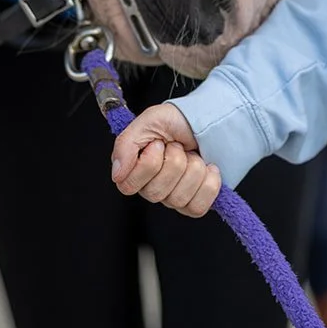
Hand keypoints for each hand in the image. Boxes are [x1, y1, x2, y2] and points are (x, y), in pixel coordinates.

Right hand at [110, 102, 221, 217]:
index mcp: (133, 171)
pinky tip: (208, 168)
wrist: (205, 120)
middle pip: (157, 193)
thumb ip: (126, 144)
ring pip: (179, 199)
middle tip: (178, 146)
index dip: (149, 163)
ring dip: (193, 168)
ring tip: (192, 154)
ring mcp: (172, 197)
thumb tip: (117, 174)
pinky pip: (198, 207)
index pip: (130, 185)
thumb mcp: (149, 121)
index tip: (159, 144)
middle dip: (175, 161)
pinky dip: (209, 184)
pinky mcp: (194, 203)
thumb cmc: (175, 121)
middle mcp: (151, 188)